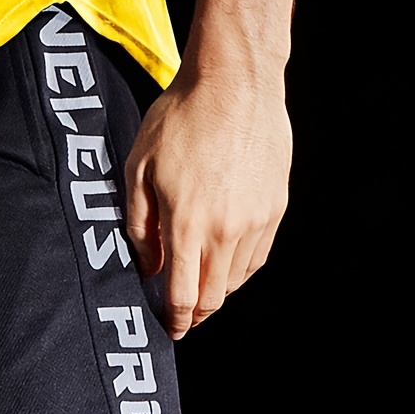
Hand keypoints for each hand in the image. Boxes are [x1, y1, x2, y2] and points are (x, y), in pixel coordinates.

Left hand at [123, 70, 291, 339]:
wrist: (235, 85)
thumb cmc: (180, 118)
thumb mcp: (139, 166)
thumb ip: (139, 223)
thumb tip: (147, 265)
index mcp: (187, 223)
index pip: (183, 294)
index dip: (175, 319)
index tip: (170, 328)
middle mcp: (226, 231)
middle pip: (214, 297)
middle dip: (197, 314)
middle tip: (184, 316)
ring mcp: (256, 222)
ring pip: (237, 279)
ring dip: (218, 290)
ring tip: (201, 284)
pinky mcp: (276, 209)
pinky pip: (257, 255)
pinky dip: (239, 267)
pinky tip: (225, 259)